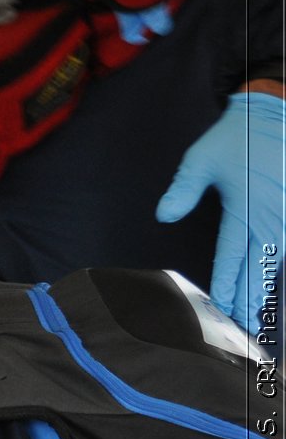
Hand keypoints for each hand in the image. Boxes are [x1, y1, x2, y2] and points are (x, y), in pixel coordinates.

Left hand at [156, 91, 285, 337]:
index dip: (225, 285)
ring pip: (275, 259)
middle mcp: (270, 216)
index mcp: (244, 208)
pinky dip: (278, 264)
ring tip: (257, 314)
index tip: (219, 308)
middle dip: (247, 298)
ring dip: (265, 286)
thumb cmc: (239, 135)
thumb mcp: (201, 159)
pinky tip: (271, 277)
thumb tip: (163, 216)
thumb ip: (182, 189)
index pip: (232, 257)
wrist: (277, 110)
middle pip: (257, 267)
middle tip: (241, 328)